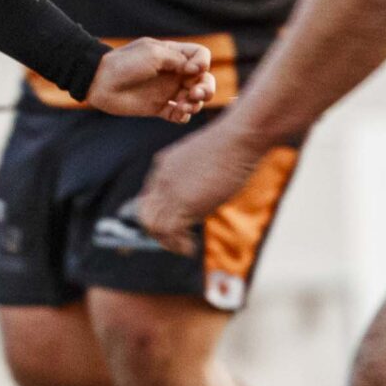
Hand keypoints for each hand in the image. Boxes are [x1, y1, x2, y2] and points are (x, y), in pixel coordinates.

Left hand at [83, 38, 215, 123]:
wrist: (99, 82)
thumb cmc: (125, 64)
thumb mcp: (153, 53)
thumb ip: (178, 60)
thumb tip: (198, 70)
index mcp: (173, 55)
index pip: (201, 56)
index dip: (202, 64)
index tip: (189, 70)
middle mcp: (173, 73)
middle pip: (204, 80)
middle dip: (207, 88)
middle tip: (195, 94)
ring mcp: (166, 91)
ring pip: (195, 99)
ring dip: (195, 104)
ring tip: (183, 106)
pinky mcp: (158, 107)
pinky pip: (179, 114)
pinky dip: (183, 115)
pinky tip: (176, 112)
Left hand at [134, 119, 264, 252]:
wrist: (239, 137)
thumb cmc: (233, 143)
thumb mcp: (206, 158)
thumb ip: (197, 173)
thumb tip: (207, 185)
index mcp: (164, 165)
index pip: (149, 197)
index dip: (159, 215)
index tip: (175, 226)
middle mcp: (162, 178)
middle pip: (145, 213)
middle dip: (158, 232)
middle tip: (177, 241)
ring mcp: (171, 191)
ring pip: (153, 225)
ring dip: (168, 242)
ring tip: (185, 247)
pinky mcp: (184, 202)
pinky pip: (169, 231)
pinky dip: (178, 245)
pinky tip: (191, 248)